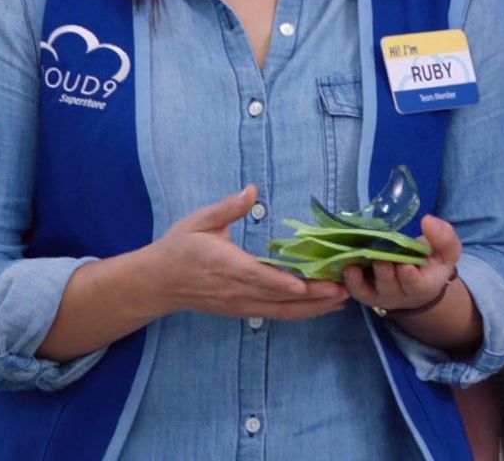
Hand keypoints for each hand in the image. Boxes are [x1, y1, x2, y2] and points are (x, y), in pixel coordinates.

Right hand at [150, 186, 349, 320]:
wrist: (158, 282)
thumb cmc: (180, 247)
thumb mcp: (199, 221)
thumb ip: (228, 208)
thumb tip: (252, 190)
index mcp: (225, 265)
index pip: (256, 276)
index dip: (280, 281)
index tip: (304, 284)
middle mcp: (235, 290)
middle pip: (278, 297)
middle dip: (313, 295)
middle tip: (344, 288)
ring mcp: (240, 304)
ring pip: (281, 310)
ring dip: (313, 307)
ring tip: (343, 299)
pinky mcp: (243, 311)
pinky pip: (276, 314)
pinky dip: (301, 312)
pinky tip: (322, 307)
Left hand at [343, 215, 463, 314]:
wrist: (420, 282)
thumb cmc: (433, 263)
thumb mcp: (447, 251)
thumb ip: (443, 237)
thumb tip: (428, 220)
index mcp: (423, 285)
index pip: (415, 285)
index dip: (410, 277)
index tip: (406, 265)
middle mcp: (399, 294)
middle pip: (389, 287)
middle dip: (384, 273)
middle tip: (379, 258)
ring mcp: (380, 295)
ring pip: (368, 291)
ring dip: (360, 279)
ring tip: (353, 265)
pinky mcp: (365, 292)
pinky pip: (354, 290)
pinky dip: (348, 281)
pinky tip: (345, 266)